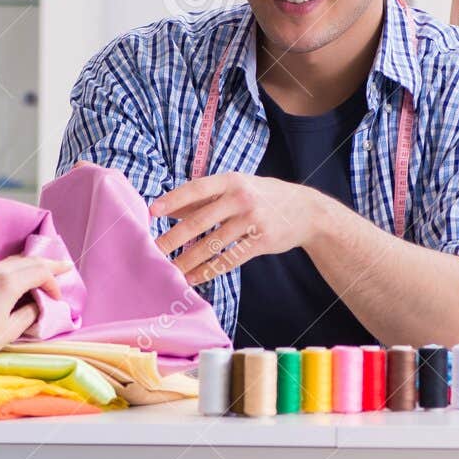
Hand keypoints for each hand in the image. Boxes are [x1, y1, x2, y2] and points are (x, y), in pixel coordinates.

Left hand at [0, 253, 73, 365]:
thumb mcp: (10, 330)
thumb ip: (29, 314)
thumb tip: (37, 305)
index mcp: (8, 283)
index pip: (41, 273)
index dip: (54, 283)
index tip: (57, 298)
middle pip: (30, 260)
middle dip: (49, 264)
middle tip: (65, 266)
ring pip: (16, 260)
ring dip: (33, 264)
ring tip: (46, 270)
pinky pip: (3, 265)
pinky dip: (18, 268)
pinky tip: (21, 276)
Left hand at [151, 173, 327, 285]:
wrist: (307, 211)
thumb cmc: (263, 196)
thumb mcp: (236, 187)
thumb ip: (203, 197)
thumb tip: (166, 208)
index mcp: (231, 180)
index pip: (196, 188)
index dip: (173, 200)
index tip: (151, 212)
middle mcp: (241, 198)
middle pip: (199, 221)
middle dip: (173, 239)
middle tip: (152, 251)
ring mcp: (252, 220)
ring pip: (212, 244)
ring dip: (188, 260)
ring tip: (170, 271)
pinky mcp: (261, 241)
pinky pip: (229, 259)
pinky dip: (209, 271)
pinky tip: (194, 278)